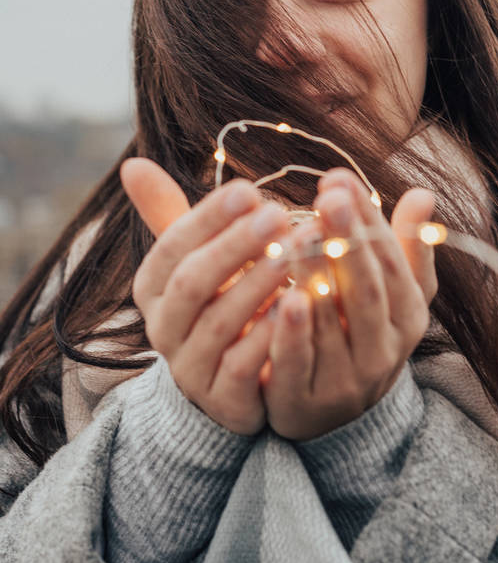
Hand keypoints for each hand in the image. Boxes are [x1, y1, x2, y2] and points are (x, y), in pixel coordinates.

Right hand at [120, 157, 290, 434]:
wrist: (226, 386)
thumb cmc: (217, 302)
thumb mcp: (194, 259)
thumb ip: (169, 214)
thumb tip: (132, 162)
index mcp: (154, 287)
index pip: (173, 246)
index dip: (209, 218)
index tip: (249, 189)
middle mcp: (164, 327)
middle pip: (193, 282)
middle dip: (235, 246)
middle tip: (278, 214)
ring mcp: (191, 367)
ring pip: (218, 323)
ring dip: (259, 285)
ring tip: (296, 252)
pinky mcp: (223, 399)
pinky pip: (243, 367)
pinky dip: (269, 336)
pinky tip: (299, 306)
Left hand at [260, 168, 436, 439]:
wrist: (335, 415)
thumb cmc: (359, 333)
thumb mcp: (390, 294)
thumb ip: (403, 246)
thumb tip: (424, 193)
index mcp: (407, 315)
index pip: (390, 260)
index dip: (367, 220)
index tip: (339, 180)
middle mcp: (383, 348)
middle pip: (367, 290)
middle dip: (348, 241)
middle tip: (328, 199)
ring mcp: (346, 379)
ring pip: (332, 323)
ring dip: (316, 276)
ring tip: (298, 235)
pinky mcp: (304, 400)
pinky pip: (300, 363)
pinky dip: (294, 332)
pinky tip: (286, 298)